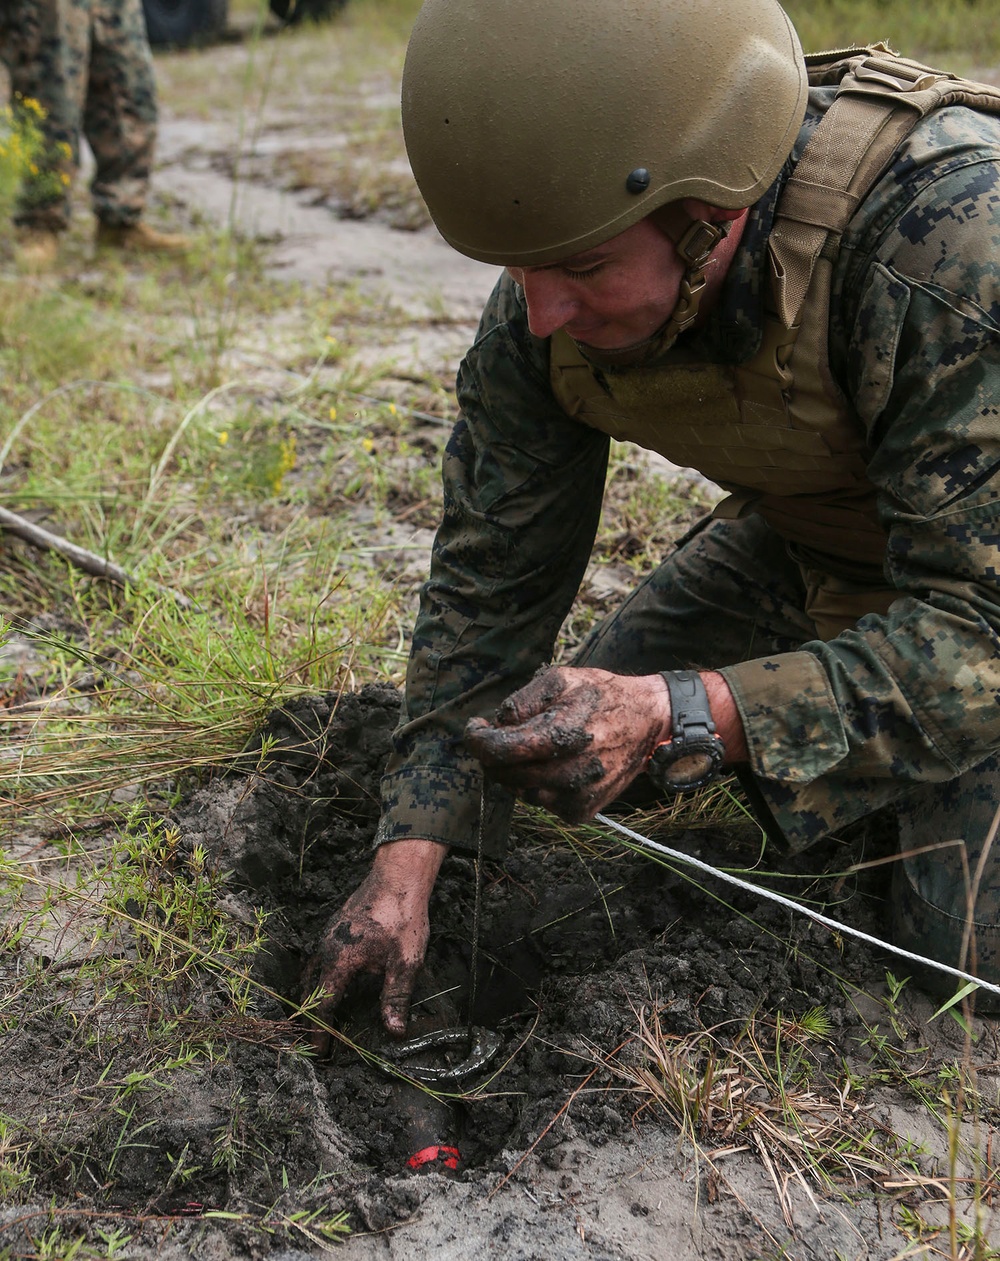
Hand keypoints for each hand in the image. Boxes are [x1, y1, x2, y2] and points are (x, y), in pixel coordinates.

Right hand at [301, 838, 446, 1049]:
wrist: (398, 876)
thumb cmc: (403, 917)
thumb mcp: (405, 962)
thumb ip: (396, 997)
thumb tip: (394, 1031)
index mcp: (339, 961)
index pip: (323, 1005)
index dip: (320, 1032)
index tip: (318, 1054)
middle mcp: (325, 949)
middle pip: (309, 990)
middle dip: (309, 1018)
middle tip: (313, 1042)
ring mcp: (328, 935)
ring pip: (310, 972)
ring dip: (311, 996)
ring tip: (316, 1017)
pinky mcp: (335, 928)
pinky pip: (317, 958)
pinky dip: (317, 977)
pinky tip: (329, 982)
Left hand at [464, 665, 670, 822]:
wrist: (647, 721)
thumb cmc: (601, 696)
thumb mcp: (561, 679)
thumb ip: (523, 700)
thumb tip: (497, 723)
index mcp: (558, 738)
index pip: (496, 751)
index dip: (476, 739)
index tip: (475, 728)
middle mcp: (566, 774)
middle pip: (502, 774)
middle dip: (495, 754)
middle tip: (506, 734)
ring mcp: (574, 797)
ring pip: (519, 790)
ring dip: (518, 770)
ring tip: (539, 747)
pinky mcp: (580, 812)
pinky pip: (541, 802)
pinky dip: (539, 785)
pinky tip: (557, 765)